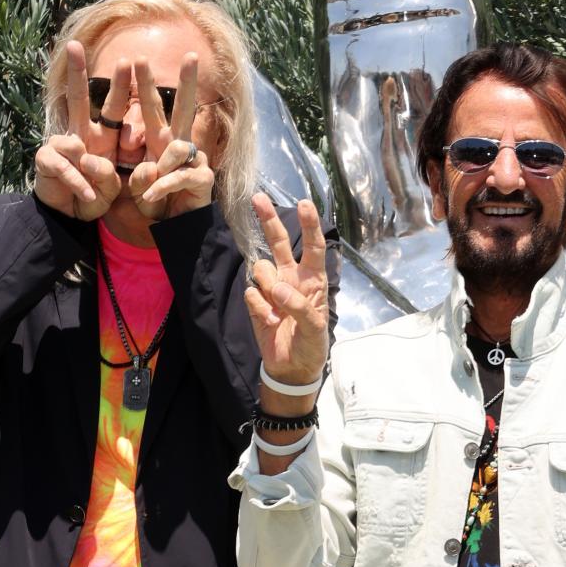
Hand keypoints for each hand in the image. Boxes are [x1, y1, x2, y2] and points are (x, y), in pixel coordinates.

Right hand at [33, 41, 122, 220]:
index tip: (129, 60)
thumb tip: (90, 160)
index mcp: (105, 137)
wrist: (72, 217)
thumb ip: (112, 174)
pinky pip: (66, 167)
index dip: (121, 85)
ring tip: (98, 192)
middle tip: (74, 45)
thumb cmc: (97, 196)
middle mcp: (82, 135)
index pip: (114, 107)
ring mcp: (62, 145)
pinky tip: (88, 197)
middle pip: (79, 99)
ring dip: (90, 171)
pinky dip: (80, 184)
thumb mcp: (116, 186)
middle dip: (78, 73)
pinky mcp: (47, 159)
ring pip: (72, 142)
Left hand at [127, 55, 213, 220]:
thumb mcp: (134, 186)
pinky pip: (178, 176)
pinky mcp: (203, 178)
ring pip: (176, 148)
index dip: (145, 84)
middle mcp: (179, 145)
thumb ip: (137, 174)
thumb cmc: (153, 203)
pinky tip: (152, 197)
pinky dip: (161, 187)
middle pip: (184, 108)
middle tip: (191, 56)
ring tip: (148, 188)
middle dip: (187, 82)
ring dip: (158, 168)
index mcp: (160, 140)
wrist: (171, 229)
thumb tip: (149, 169)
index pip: (152, 107)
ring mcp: (194, 160)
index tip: (138, 57)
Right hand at [244, 194, 330, 387]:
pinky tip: (271, 322)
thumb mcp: (315, 329)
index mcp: (313, 280)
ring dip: (268, 289)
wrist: (291, 368)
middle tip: (258, 198)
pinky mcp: (257, 302)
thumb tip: (278, 288)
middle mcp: (292, 278)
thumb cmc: (311, 346)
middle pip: (278, 243)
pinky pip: (251, 293)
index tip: (305, 204)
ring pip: (261, 269)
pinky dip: (260, 309)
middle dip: (269, 220)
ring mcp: (272, 289)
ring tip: (280, 314)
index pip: (313, 247)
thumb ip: (300, 307)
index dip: (309, 225)